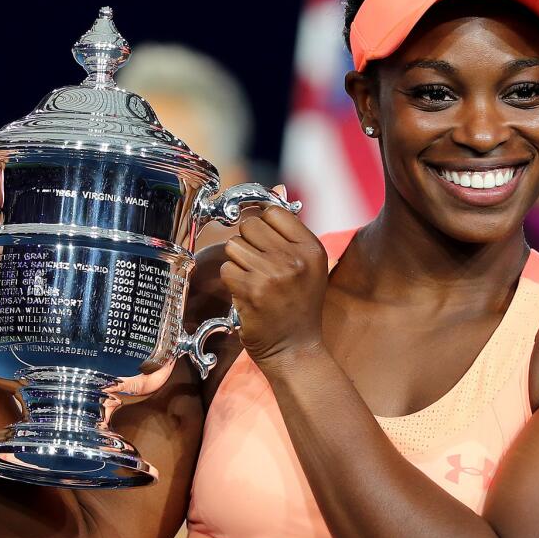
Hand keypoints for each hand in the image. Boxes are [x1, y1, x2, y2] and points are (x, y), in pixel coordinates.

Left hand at [220, 191, 327, 366]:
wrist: (296, 349)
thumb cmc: (298, 305)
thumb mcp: (305, 264)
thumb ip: (289, 228)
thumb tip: (276, 188)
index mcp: (311, 248)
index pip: (273, 212)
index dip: (262, 226)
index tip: (264, 244)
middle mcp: (294, 259)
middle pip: (249, 226)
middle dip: (248, 245)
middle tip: (260, 268)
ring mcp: (273, 275)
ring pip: (234, 246)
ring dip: (238, 263)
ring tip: (255, 282)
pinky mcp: (251, 291)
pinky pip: (227, 269)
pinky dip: (232, 282)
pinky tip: (248, 295)